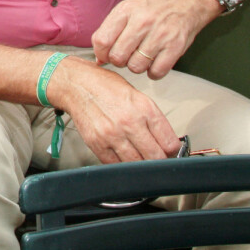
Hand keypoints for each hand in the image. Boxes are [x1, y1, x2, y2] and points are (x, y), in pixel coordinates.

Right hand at [50, 56, 181, 162]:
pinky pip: (116, 165)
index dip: (173, 151)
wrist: (76, 84)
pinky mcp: (97, 144)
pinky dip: (122, 164)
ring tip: (139, 157)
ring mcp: (112, 135)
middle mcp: (129, 123)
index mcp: (144, 109)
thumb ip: (153, 119)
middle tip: (155, 157)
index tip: (169, 152)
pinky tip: (123, 155)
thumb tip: (167, 143)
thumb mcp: (137, 96)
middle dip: (158, 160)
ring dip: (140, 164)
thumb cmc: (106, 87)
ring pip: (137, 165)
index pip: (170, 143)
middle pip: (155, 158)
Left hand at [92, 0, 220, 79]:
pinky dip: (153, 73)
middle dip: (119, 61)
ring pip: (136, 67)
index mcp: (125, 11)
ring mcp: (160, 34)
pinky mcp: (176, 47)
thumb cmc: (153, 8)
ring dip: (137, 66)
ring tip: (142, 56)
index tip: (106, 55)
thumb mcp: (127, 10)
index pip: (102, 40)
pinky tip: (155, 62)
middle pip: (117, 57)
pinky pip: (156, 72)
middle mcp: (142, 22)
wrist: (187, 0)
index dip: (101, 54)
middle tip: (127, 55)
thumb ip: (110, 31)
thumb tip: (99, 60)